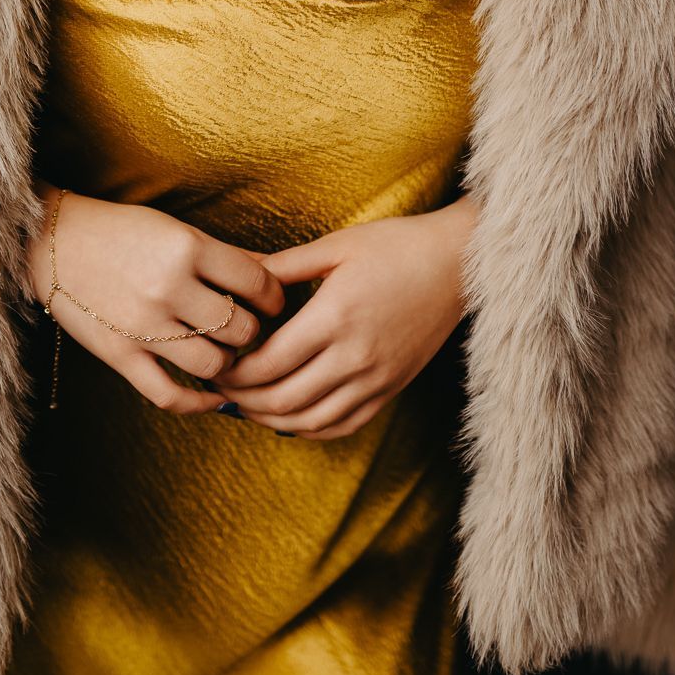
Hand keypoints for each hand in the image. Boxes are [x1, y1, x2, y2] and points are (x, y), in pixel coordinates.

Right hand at [27, 184, 287, 416]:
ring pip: (214, 364)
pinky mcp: (119, 355)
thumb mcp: (178, 230)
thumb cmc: (123, 230)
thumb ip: (227, 256)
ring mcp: (143, 326)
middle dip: (252, 332)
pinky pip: (169, 394)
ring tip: (226, 351)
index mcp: (187, 248)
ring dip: (228, 362)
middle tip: (250, 329)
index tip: (273, 303)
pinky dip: (200, 403)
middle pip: (240, 328)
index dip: (275, 298)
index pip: (258, 285)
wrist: (54, 242)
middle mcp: (168, 288)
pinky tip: (216, 398)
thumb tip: (279, 278)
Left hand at [207, 203, 474, 439]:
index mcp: (335, 317)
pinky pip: (344, 425)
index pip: (270, 363)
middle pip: (284, 399)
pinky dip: (310, 429)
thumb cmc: (396, 245)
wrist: (457, 263)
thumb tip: (237, 276)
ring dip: (271, 420)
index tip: (217, 364)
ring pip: (311, 421)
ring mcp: (376, 378)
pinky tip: (289, 418)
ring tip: (246, 407)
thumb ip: (283, 266)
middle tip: (220, 388)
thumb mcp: (336, 245)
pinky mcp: (391, 388)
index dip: (235, 373)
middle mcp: (356, 356)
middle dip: (244, 400)